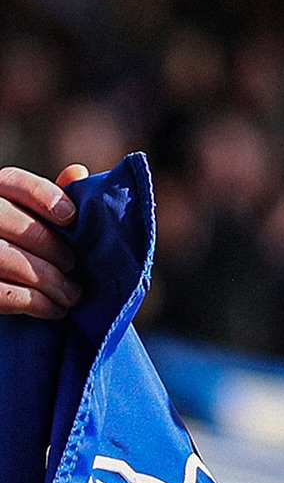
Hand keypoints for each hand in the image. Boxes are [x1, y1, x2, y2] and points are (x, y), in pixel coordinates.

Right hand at [0, 163, 88, 317]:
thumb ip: (48, 202)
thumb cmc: (22, 249)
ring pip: (5, 258)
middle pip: (7, 219)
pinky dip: (34, 302)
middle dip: (49, 246)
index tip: (70, 217)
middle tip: (74, 266)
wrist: (4, 281)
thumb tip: (77, 173)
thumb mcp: (32, 222)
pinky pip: (1, 293)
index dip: (43, 195)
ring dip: (48, 280)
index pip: (12, 181)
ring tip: (72, 295)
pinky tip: (54, 309)